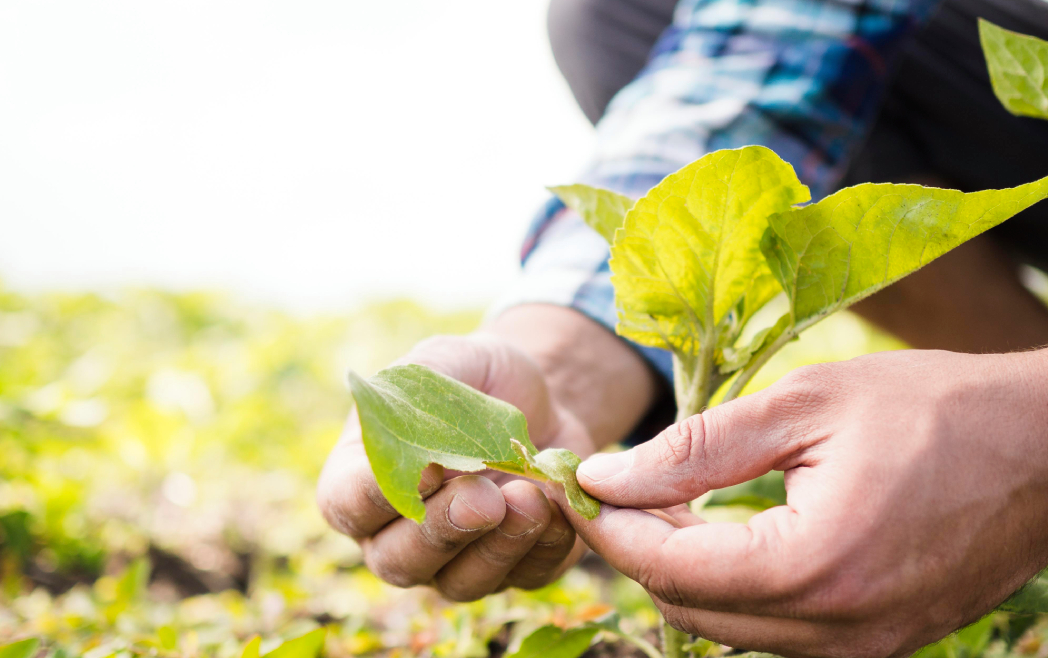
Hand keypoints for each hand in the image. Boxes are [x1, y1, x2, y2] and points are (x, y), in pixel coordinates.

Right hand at [317, 333, 587, 600]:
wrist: (541, 398)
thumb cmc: (474, 378)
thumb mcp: (444, 361)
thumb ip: (417, 396)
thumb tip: (420, 456)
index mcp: (362, 479)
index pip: (348, 505)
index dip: (378, 497)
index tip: (424, 469)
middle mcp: (397, 533)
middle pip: (399, 561)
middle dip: (443, 530)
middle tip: (485, 497)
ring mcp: (454, 560)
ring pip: (461, 582)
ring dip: (497, 546)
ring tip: (530, 498)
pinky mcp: (514, 569)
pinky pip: (524, 577)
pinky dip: (545, 546)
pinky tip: (559, 506)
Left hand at [557, 349, 1047, 656]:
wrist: (1043, 448)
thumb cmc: (933, 409)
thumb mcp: (803, 406)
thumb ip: (695, 448)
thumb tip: (605, 476)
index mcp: (815, 567)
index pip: (669, 568)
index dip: (609, 526)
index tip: (575, 482)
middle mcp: (838, 630)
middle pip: (687, 609)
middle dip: (636, 548)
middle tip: (612, 487)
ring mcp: (861, 648)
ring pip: (725, 627)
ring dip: (680, 569)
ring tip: (661, 501)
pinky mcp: (876, 643)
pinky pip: (773, 629)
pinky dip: (730, 586)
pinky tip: (720, 531)